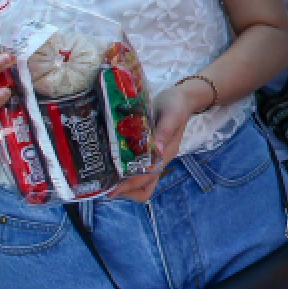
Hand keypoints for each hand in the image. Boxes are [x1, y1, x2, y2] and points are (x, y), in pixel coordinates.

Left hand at [107, 84, 198, 202]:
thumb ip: (164, 132)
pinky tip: (113, 165)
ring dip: (125, 185)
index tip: (111, 190)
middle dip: (125, 190)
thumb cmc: (176, 105)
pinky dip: (125, 173)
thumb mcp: (171, 115)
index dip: (129, 185)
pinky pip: (138, 170)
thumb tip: (156, 151)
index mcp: (166, 154)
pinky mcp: (149, 152)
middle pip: (144, 187)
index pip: (147, 177)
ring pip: (141, 182)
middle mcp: (160, 160)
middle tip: (105, 185)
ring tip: (107, 178)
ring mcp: (155, 158)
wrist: (182, 98)